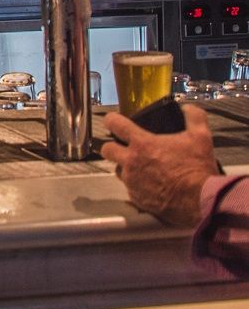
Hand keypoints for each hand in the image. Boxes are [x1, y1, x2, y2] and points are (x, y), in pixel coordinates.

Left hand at [101, 105, 217, 227]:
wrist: (201, 199)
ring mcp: (132, 181)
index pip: (115, 124)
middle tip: (124, 148)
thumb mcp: (201, 137)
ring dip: (126, 168)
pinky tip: (152, 186)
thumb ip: (194, 118)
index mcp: (142, 144)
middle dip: (112, 147)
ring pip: (118, 171)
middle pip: (106, 149)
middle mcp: (131, 161)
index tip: (112, 120)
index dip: (111, 120)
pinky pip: (131, 190)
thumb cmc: (197, 169)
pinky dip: (138, 187)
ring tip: (143, 169)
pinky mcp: (136, 198)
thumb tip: (188, 109)